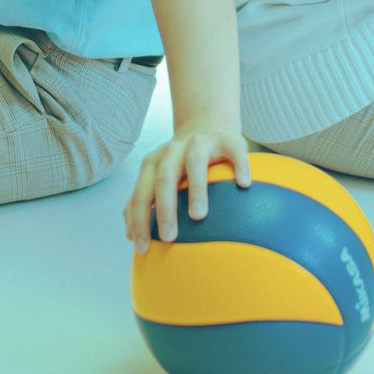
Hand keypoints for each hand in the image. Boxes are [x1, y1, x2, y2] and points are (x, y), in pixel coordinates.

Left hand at [124, 125, 250, 254]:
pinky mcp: (229, 139)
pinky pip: (235, 152)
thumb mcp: (159, 177)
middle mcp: (175, 150)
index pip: (142, 192)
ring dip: (195, 188)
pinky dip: (239, 166)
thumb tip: (130, 237)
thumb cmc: (181, 163)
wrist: (206, 125)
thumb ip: (143, 202)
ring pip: (195, 162)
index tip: (142, 247)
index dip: (139, 219)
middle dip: (164, 208)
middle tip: (169, 237)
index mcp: (155, 162)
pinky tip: (243, 185)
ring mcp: (202, 142)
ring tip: (199, 216)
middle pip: (164, 178)